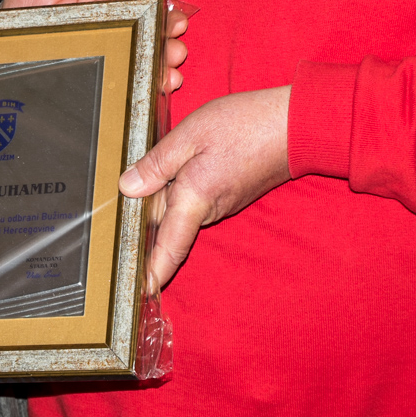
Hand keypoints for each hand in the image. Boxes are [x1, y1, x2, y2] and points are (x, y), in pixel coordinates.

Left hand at [1, 0, 189, 93]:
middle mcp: (108, 36)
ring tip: (171, 75)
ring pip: (139, 66)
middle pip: (146, 43)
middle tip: (177, 52)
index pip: (142, 14)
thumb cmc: (20, 12)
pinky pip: (122, 87)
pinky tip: (158, 92)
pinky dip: (144, 90)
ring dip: (161, 71)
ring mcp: (102, 60)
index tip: (177, 21)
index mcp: (104, 9)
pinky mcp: (94, 84)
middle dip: (167, 48)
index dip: (163, 18)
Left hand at [118, 86, 290, 290]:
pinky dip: (182, 186)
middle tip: (120, 204)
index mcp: (195, 199)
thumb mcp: (191, 134)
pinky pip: (197, 197)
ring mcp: (223, 203)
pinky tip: (176, 163)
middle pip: (167, 222)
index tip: (139, 290)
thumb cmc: (246, 126)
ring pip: (182, 207)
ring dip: (164, 195)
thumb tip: (128, 187)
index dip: (152, 271)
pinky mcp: (232, 192)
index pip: (168, 247)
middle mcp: (209, 210)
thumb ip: (158, 162)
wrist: (295, 126)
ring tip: (144, 175)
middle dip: (145, 214)